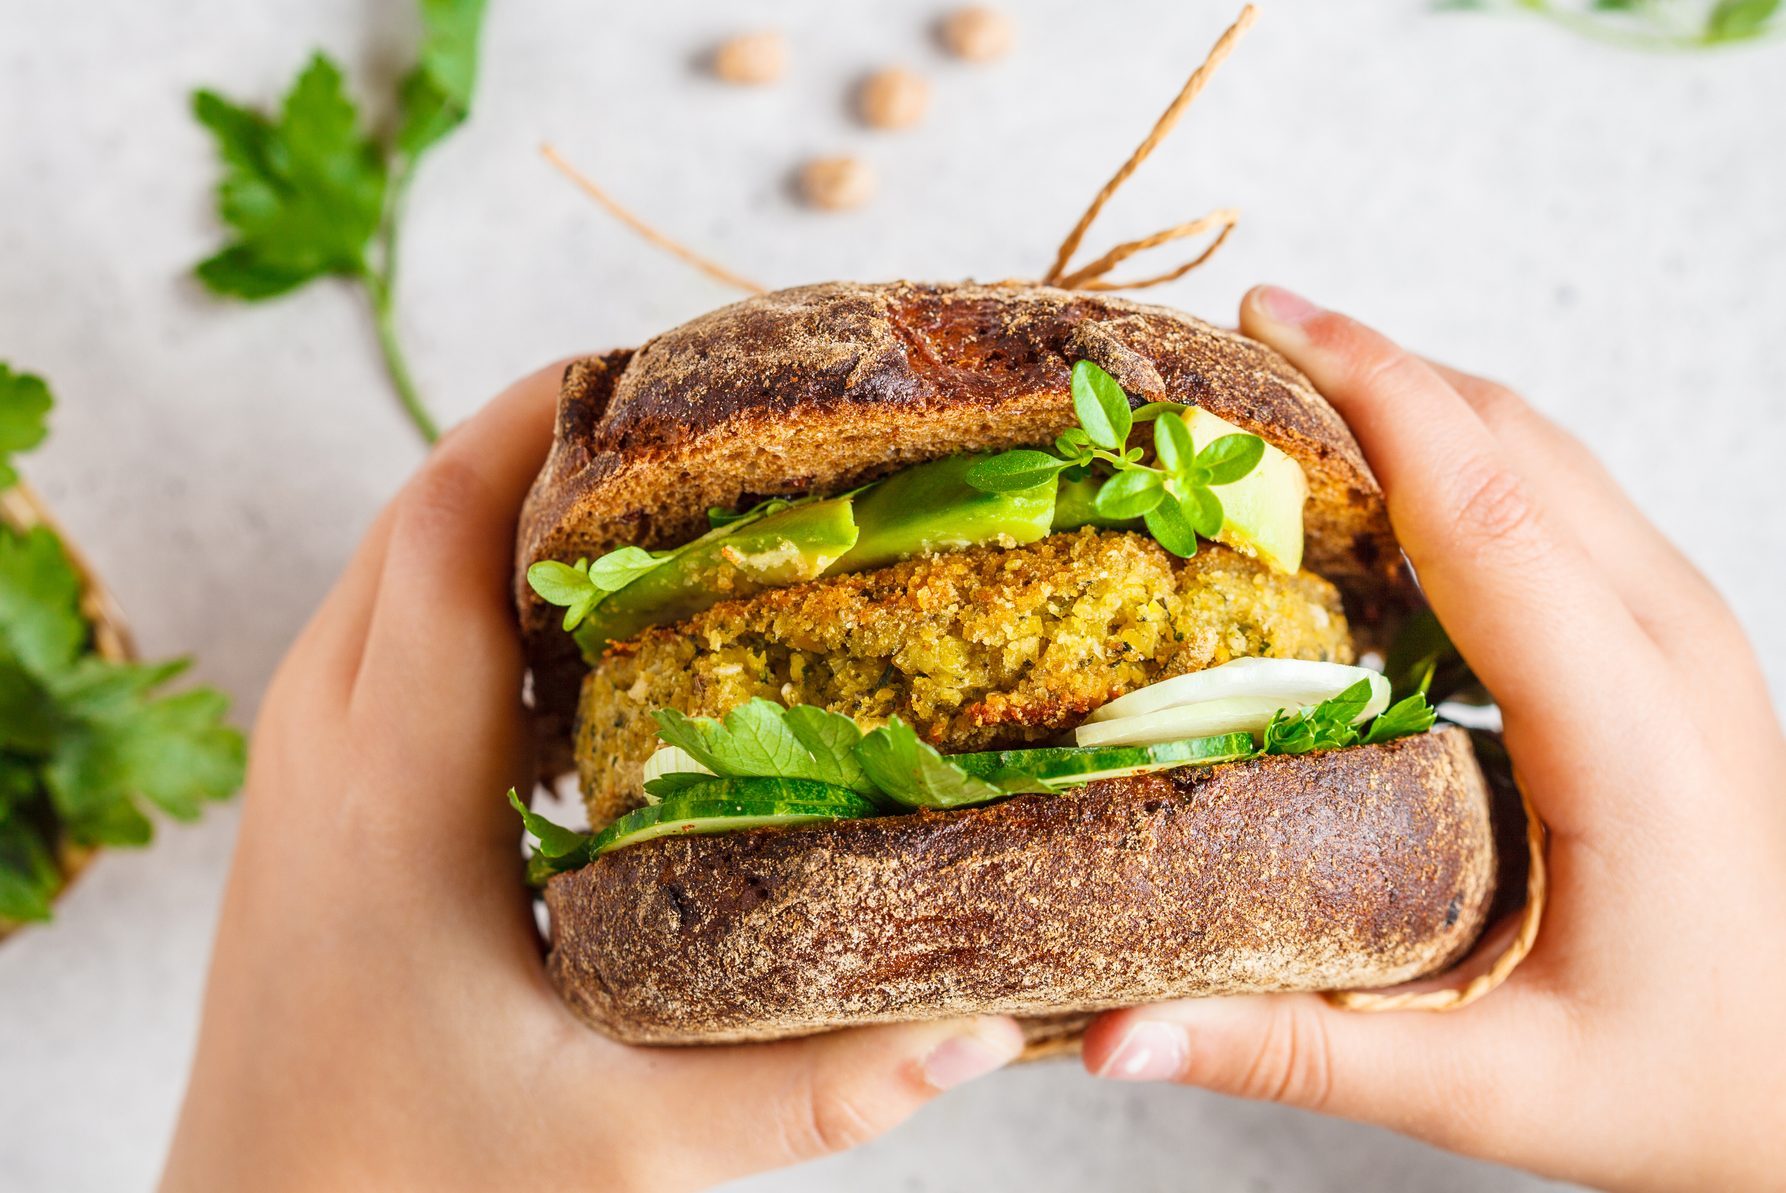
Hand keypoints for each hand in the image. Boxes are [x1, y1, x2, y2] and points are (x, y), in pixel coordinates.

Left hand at [159, 366, 1023, 1192]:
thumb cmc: (410, 1185)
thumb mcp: (625, 1145)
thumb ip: (808, 1086)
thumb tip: (976, 1029)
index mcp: (392, 791)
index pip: (449, 530)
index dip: (549, 423)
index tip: (664, 369)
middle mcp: (322, 746)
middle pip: (416, 512)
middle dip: (543, 438)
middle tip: (693, 420)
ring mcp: (299, 767)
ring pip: (392, 564)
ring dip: (504, 508)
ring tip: (653, 505)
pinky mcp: (306, 798)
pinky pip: (384, 631)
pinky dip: (472, 588)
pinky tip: (578, 642)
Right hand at [1081, 286, 1785, 1190]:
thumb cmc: (1682, 1084)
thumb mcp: (1488, 1093)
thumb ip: (1294, 1049)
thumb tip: (1111, 1033)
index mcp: (1629, 739)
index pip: (1485, 513)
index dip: (1374, 393)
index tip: (1263, 320)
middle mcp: (1675, 650)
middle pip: (1511, 443)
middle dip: (1369, 366)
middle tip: (1223, 347)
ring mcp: (1688, 631)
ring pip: (1540, 450)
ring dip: (1413, 396)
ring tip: (1278, 389)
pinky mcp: (1675, 636)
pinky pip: (1558, 493)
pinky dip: (1456, 450)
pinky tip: (1373, 477)